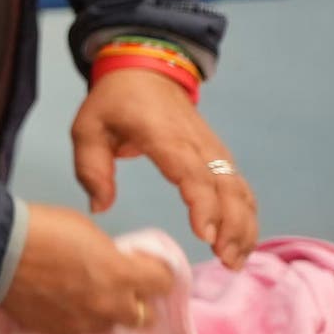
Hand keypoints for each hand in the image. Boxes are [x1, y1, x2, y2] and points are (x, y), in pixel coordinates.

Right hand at [1, 203, 176, 333]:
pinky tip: (58, 301)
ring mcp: (84, 325)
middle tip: (118, 286)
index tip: (142, 265)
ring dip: (104, 311)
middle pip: (146, 318)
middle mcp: (109, 306)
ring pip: (110, 325)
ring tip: (81, 294)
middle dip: (137, 301)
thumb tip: (116, 266)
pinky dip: (76, 318)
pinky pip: (80, 330)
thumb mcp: (88, 232)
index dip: (155, 272)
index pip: (164, 283)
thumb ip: (111, 256)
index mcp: (121, 275)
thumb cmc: (43, 229)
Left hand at [70, 67, 256, 268]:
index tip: (205, 234)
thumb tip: (100, 207)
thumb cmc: (114, 103)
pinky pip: (240, 187)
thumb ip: (91, 168)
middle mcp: (197, 143)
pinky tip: (242, 242)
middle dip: (231, 225)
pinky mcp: (220, 156)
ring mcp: (213, 149)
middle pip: (225, 186)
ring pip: (239, 189)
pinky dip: (246, 214)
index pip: (191, 172)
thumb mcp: (87, 128)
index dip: (202, 204)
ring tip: (235, 260)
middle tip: (226, 261)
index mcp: (164, 136)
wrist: (146, 72)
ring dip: (244, 225)